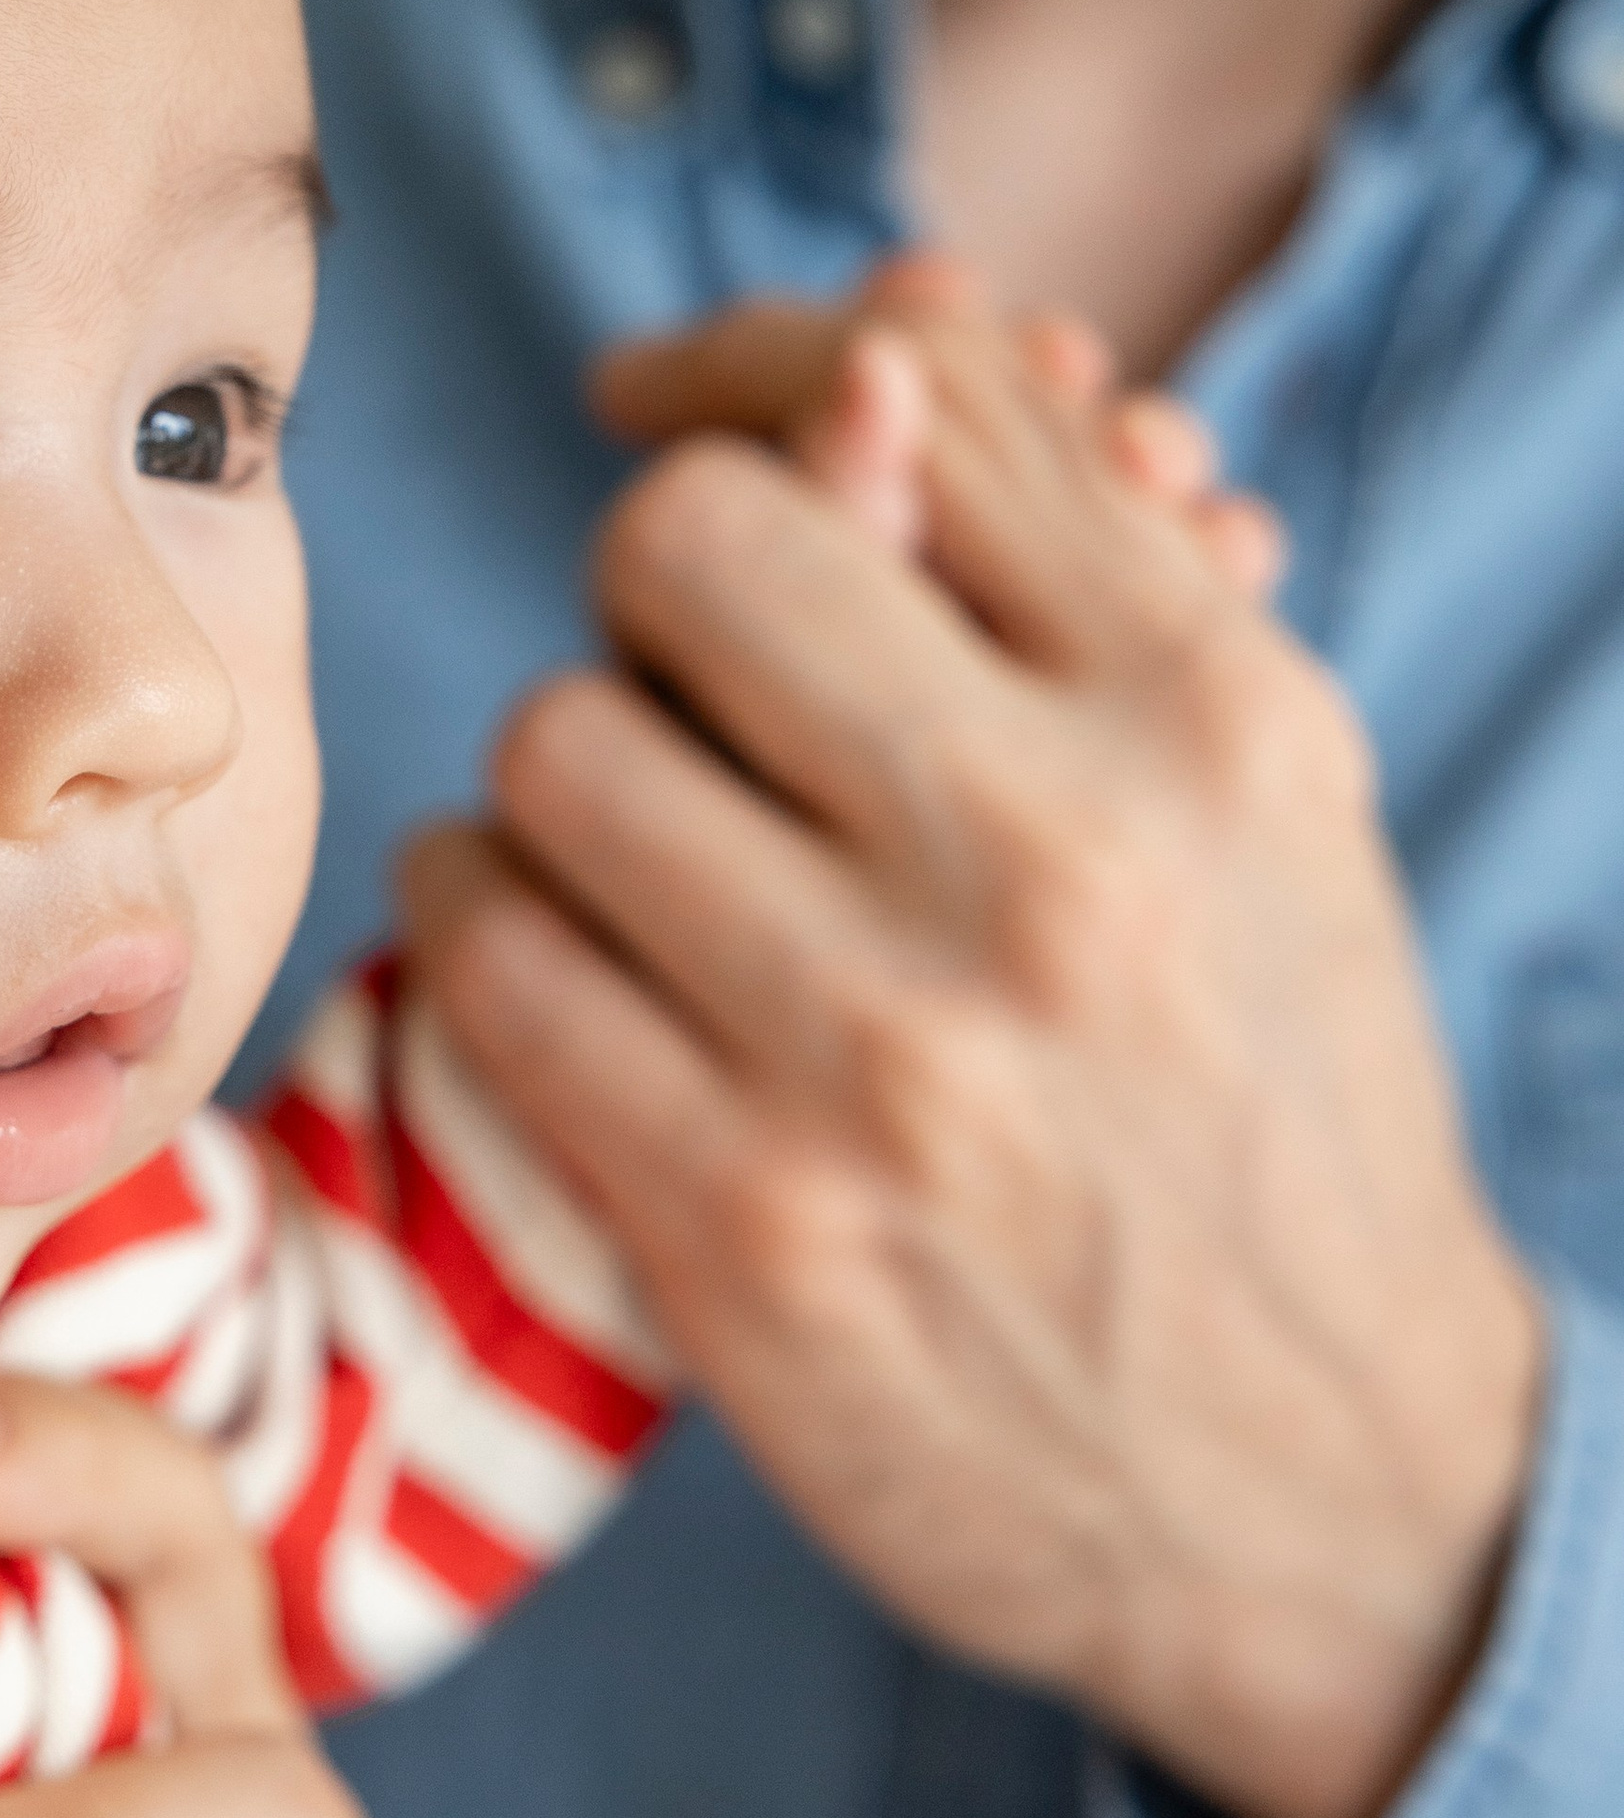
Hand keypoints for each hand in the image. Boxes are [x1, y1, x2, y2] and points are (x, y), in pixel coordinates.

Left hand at [411, 296, 1543, 1817]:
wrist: (1335, 1492)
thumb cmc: (1262, 1087)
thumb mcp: (1246, 789)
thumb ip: (1069, 549)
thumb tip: (886, 325)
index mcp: (1209, 711)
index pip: (902, 391)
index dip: (749, 364)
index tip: (662, 396)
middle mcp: (1062, 860)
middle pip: (687, 545)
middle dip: (655, 589)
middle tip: (680, 677)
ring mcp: (892, 1056)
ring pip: (557, 744)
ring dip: (559, 775)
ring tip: (628, 843)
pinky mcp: (748, 1233)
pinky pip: (491, 960)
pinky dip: (482, 923)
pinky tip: (548, 945)